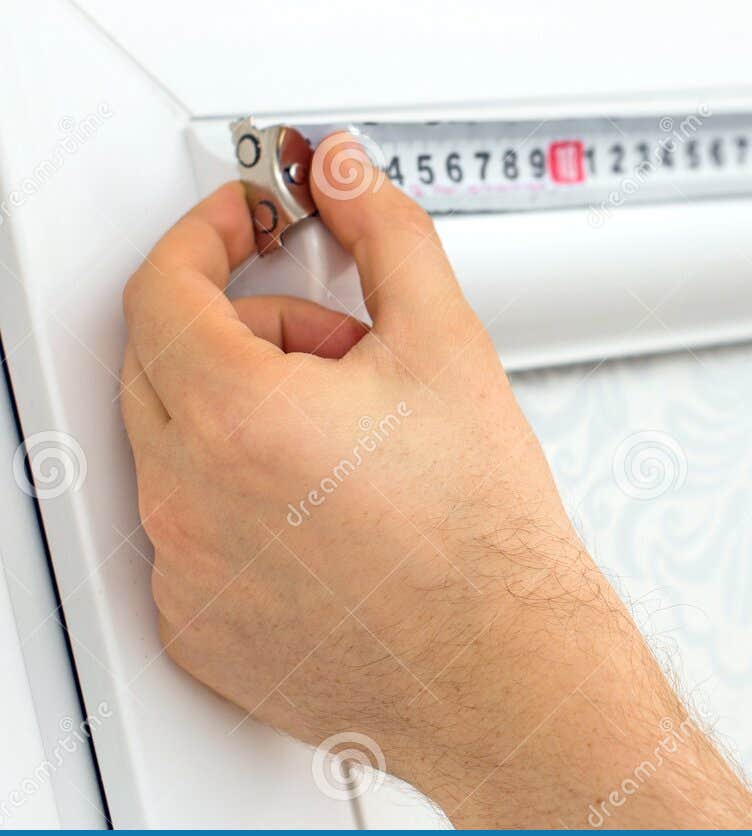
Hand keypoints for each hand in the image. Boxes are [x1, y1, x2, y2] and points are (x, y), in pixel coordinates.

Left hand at [120, 134, 751, 827]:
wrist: (503, 664)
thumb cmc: (483, 534)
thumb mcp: (444, 344)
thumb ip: (384, 232)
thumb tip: (346, 172)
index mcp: (234, 414)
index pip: (163, 286)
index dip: (207, 235)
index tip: (241, 224)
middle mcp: (186, 495)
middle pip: (164, 359)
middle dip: (243, 326)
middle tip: (334, 342)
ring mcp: (184, 569)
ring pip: (176, 446)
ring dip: (242, 414)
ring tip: (347, 436)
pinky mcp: (197, 628)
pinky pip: (186, 532)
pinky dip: (235, 500)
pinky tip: (326, 509)